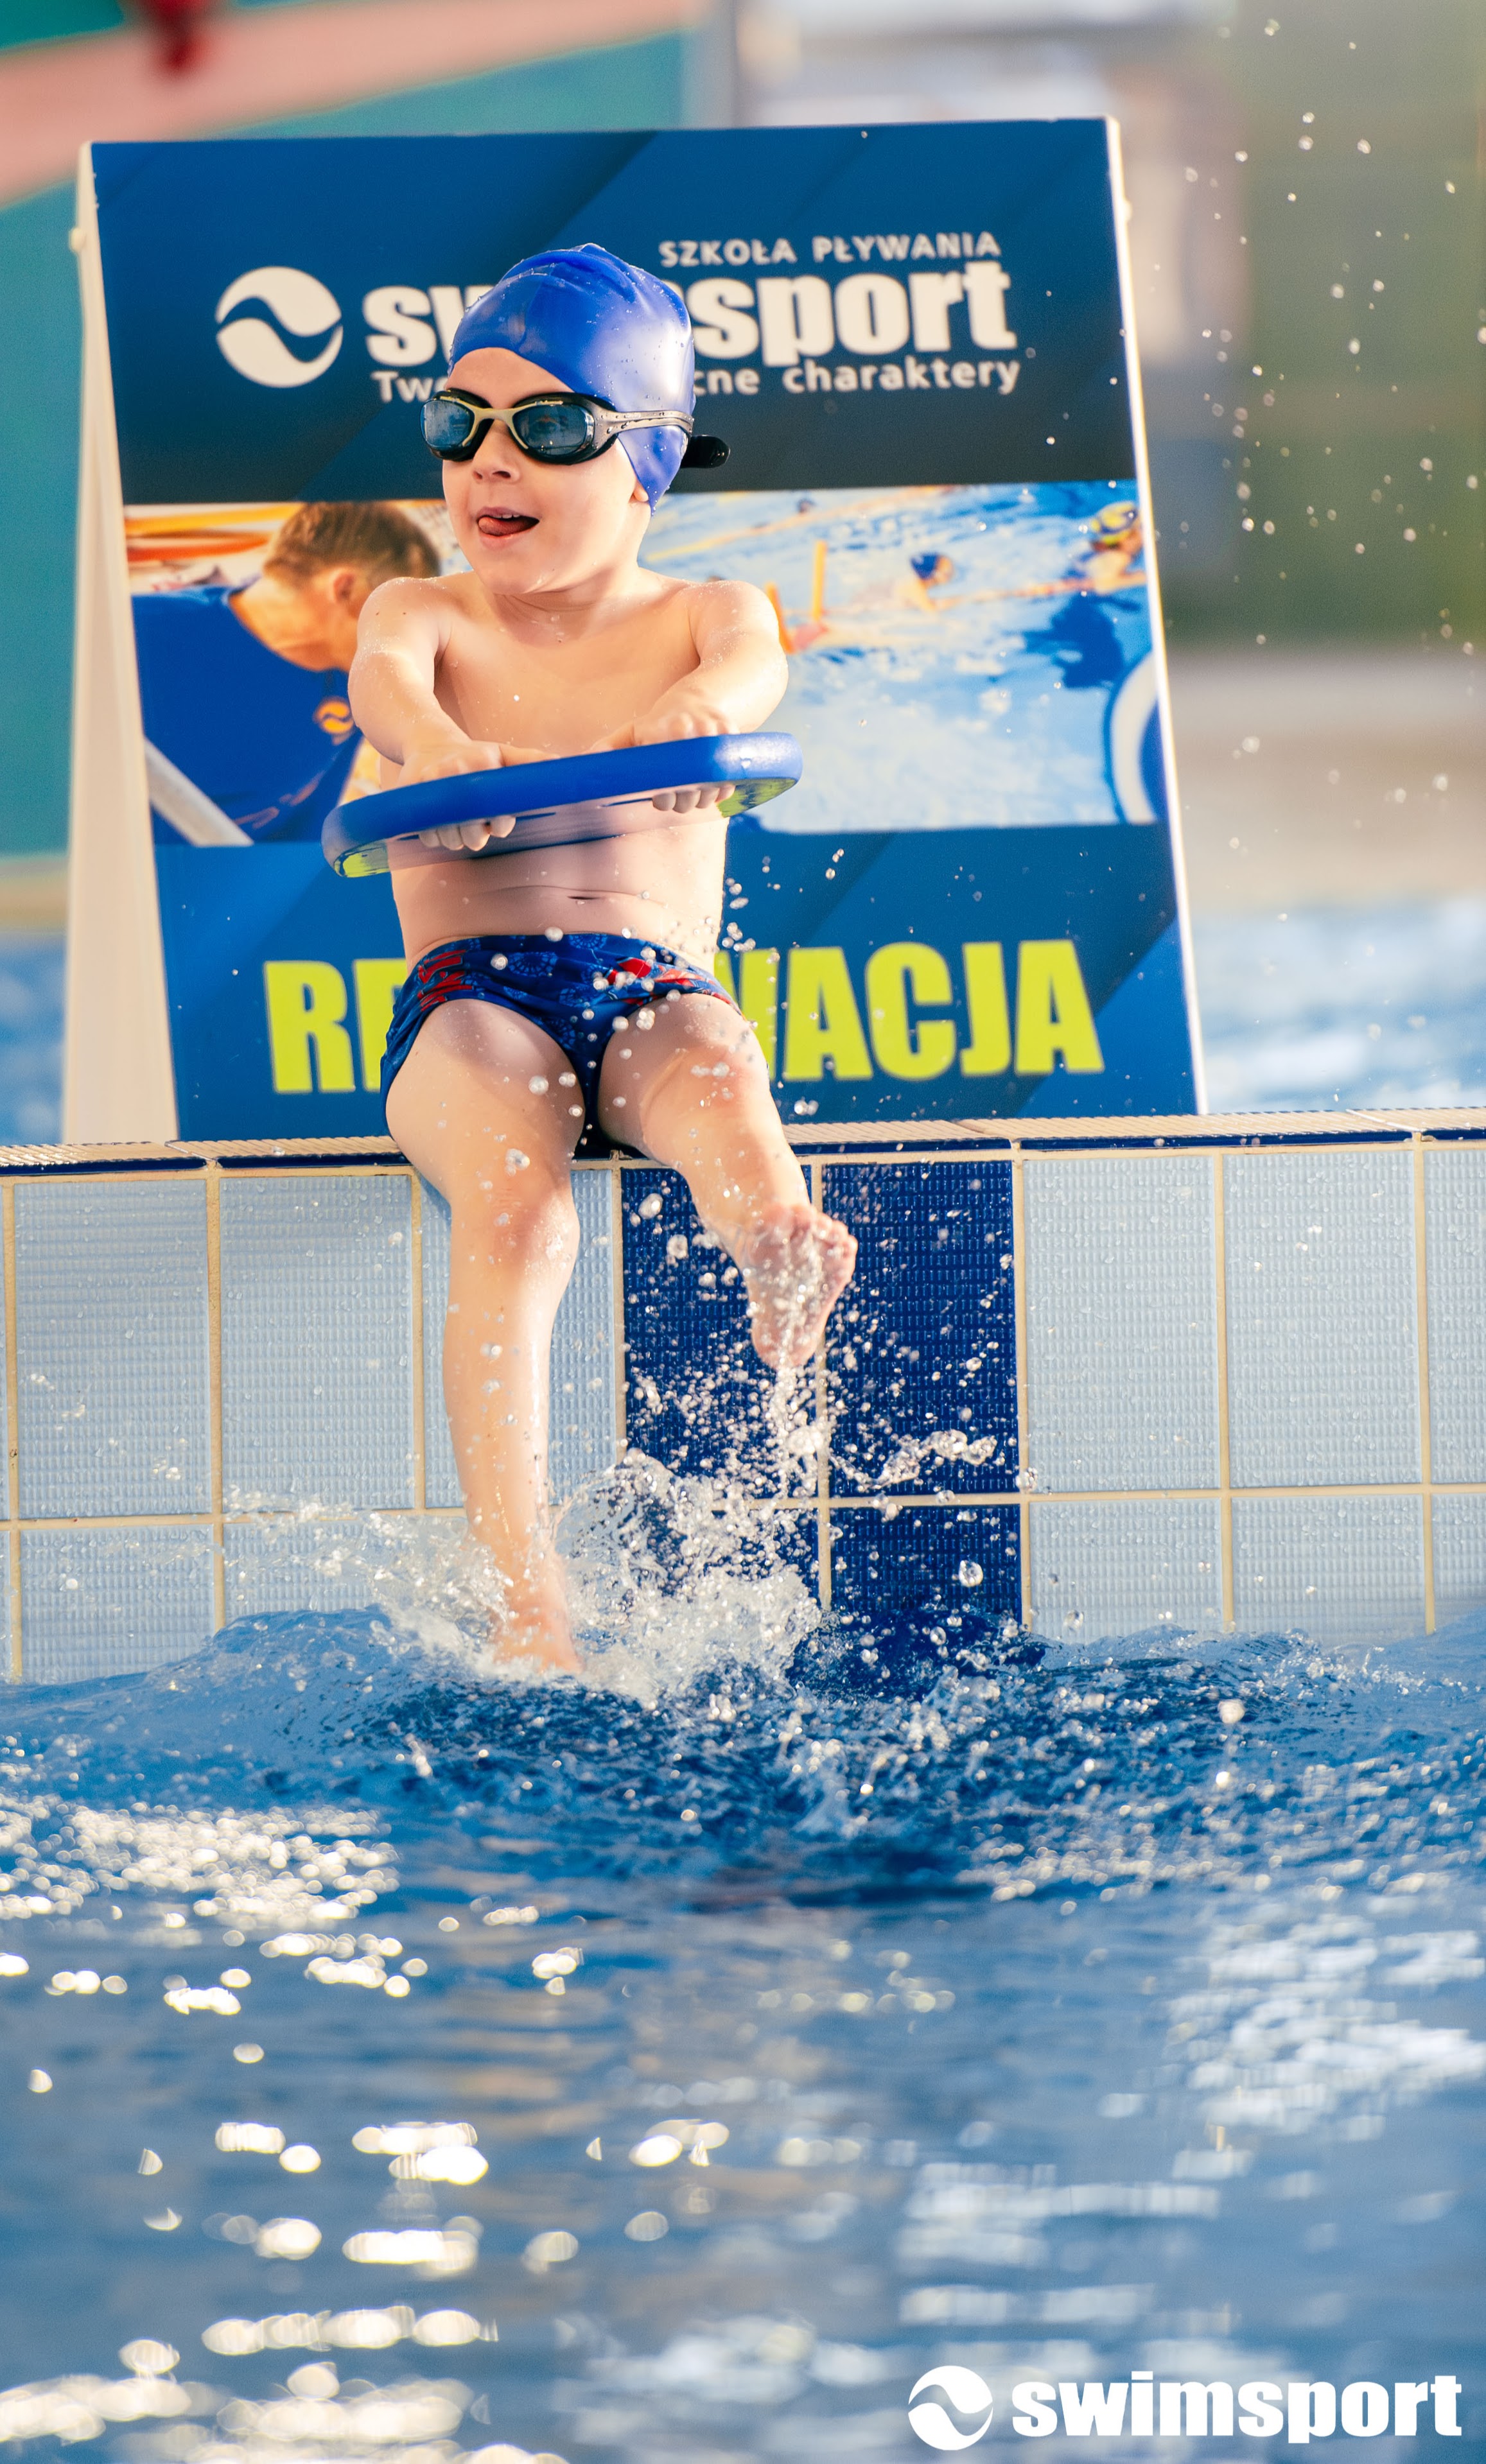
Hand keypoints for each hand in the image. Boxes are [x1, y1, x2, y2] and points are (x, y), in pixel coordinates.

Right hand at [398, 728, 543, 850]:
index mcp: (480, 764)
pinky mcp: (408, 798)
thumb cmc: (475, 754)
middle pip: (471, 834)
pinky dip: (435, 836)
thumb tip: (561, 766)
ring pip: (448, 839)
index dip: (500, 824)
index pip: (495, 812)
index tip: (498, 822)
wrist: (429, 744)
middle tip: (476, 822)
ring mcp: (428, 787)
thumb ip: (531, 762)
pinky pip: (427, 837)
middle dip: (477, 835)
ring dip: (456, 837)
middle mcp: (453, 773)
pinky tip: (440, 820)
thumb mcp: (504, 754)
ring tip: (457, 819)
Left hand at [591, 701, 729, 815]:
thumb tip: (582, 768)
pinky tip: (710, 782)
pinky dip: (721, 788)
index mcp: (658, 734)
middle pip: (687, 794)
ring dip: (702, 798)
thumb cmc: (659, 722)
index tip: (660, 796)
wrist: (700, 697)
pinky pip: (728, 779)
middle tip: (676, 795)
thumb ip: (609, 752)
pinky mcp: (732, 736)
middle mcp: (685, 732)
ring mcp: (711, 734)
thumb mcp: (632, 733)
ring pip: (710, 790)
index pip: (662, 788)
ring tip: (693, 789)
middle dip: (681, 802)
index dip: (662, 799)